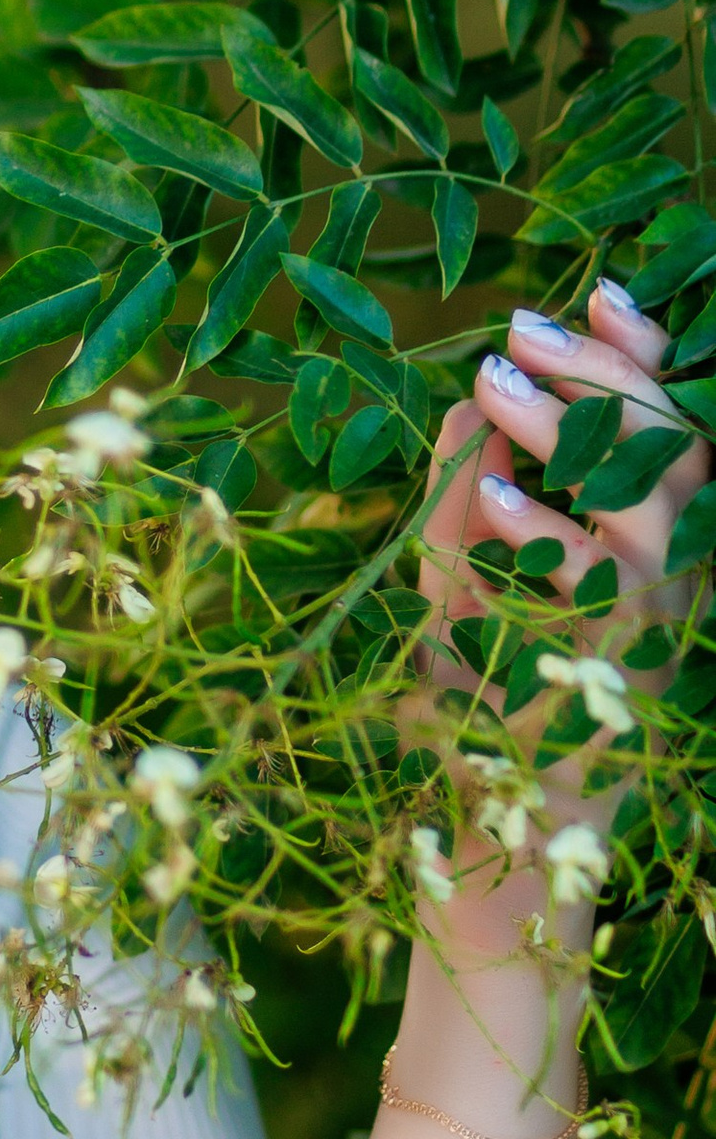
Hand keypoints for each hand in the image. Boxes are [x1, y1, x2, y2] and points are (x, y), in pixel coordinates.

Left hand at [418, 279, 707, 929]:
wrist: (480, 849)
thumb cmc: (469, 709)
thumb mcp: (458, 578)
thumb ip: (467, 489)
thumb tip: (471, 399)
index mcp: (653, 550)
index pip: (677, 432)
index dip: (650, 357)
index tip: (603, 289)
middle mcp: (674, 588)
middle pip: (680, 453)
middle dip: (605, 375)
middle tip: (518, 331)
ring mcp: (653, 638)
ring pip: (654, 510)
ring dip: (574, 438)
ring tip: (492, 386)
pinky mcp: (615, 688)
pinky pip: (598, 599)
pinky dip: (546, 540)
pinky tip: (491, 498)